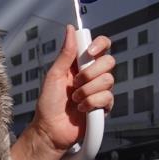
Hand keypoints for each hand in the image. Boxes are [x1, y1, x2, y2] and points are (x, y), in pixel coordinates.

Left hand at [30, 29, 115, 158]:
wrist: (49, 130)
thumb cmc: (49, 104)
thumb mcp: (54, 75)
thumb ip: (65, 53)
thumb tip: (70, 29)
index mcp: (81, 65)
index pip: (102, 46)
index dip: (100, 45)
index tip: (89, 53)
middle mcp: (93, 75)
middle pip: (109, 62)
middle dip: (90, 73)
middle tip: (75, 83)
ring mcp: (100, 90)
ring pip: (108, 80)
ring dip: (87, 91)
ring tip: (74, 99)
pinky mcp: (104, 105)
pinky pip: (107, 97)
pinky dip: (90, 103)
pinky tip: (81, 109)